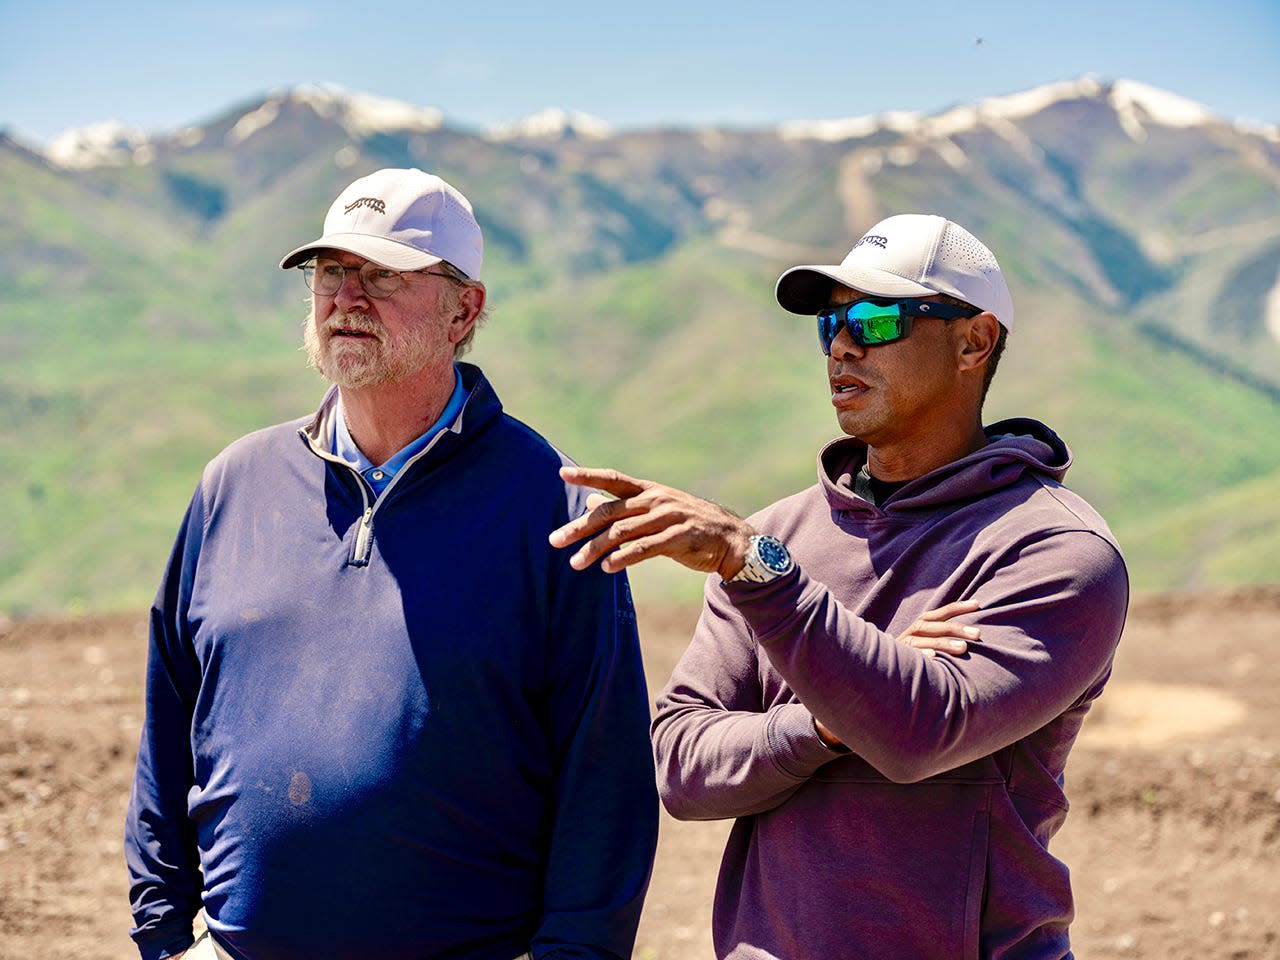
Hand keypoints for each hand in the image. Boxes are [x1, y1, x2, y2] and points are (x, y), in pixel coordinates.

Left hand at [549, 466, 754, 578]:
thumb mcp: (656, 509)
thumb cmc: (688, 524)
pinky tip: (607, 567)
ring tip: (576, 563)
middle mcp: (656, 500)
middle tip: (554, 540)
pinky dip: (623, 558)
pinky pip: (644, 548)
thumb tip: (590, 500)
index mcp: (649, 491)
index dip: (588, 475)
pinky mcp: (679, 538)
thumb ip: (624, 507)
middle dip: (579, 527)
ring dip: (596, 548)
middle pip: (610, 512)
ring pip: (623, 532)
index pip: (613, 479)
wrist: (731, 539)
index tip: (561, 473)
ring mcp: (668, 518)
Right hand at [813, 600, 980, 747]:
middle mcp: (907, 636)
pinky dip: (920, 657)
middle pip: (930, 626)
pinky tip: (933, 660)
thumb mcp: (919, 649)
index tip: (979, 604)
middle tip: (978, 634)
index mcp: (914, 630)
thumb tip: (968, 641)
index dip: (957, 608)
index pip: (937, 614)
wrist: (869, 677)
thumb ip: (937, 643)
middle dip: (955, 628)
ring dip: (943, 643)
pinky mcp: (892, 663)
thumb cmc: (903, 665)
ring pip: (921, 641)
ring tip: (964, 649)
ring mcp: (899, 649)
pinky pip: (907, 660)